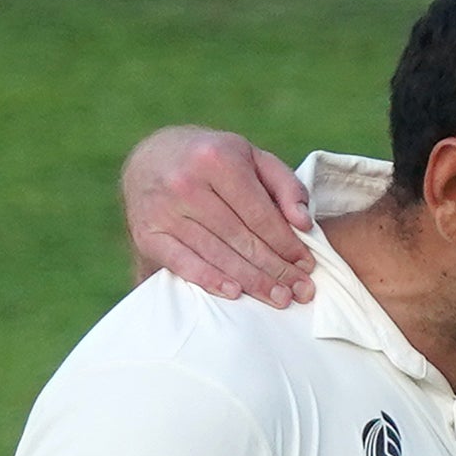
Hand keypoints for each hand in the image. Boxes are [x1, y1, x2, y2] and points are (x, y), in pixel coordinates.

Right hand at [124, 126, 314, 307]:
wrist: (151, 157)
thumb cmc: (213, 160)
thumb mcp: (252, 157)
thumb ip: (286, 185)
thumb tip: (304, 223)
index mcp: (217, 159)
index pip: (260, 214)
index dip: (287, 244)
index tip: (307, 266)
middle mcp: (186, 183)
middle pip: (241, 238)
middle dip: (275, 269)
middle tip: (300, 291)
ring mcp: (163, 210)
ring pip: (217, 254)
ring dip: (251, 281)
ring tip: (279, 298)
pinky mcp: (147, 233)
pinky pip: (183, 263)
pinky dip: (210, 280)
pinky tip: (234, 293)